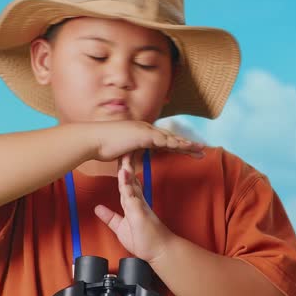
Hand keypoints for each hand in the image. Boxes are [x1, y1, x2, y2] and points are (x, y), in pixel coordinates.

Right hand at [81, 120, 203, 162]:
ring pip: (170, 138)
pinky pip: (162, 140)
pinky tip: (185, 147)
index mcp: (142, 134)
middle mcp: (146, 130)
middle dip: (187, 145)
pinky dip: (174, 143)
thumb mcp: (121, 153)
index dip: (177, 146)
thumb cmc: (103, 147)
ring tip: (200, 149)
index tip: (189, 151)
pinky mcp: (142, 135)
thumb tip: (133, 166)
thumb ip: (130, 157)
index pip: (164, 141)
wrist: (93, 140)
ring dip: (186, 144)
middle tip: (202, 150)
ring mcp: (145, 130)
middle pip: (171, 138)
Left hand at [94, 153, 175, 262]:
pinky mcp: (140, 211)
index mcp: (132, 202)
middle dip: (125, 162)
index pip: (125, 182)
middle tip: (123, 146)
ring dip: (126, 169)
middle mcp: (137, 201)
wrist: (160, 251)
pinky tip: (124, 175)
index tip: (117, 155)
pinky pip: (132, 196)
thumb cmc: (144, 240)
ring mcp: (139, 205)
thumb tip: (97, 209)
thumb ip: (110, 217)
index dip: (122, 169)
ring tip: (123, 155)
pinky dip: (128, 185)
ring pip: (131, 183)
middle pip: (129, 178)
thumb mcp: (120, 227)